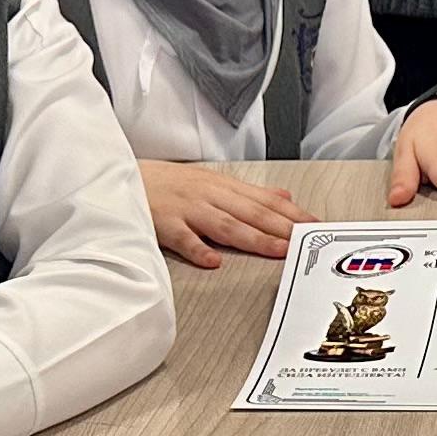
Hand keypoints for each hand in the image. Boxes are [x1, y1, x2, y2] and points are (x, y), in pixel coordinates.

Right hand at [143, 159, 302, 268]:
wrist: (121, 174)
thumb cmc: (166, 183)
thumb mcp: (210, 180)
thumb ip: (248, 193)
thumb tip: (284, 196)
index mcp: (221, 186)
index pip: (264, 201)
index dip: (292, 214)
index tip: (315, 226)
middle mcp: (208, 195)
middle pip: (251, 213)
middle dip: (281, 227)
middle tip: (306, 241)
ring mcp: (186, 209)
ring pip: (225, 224)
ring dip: (253, 238)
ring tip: (276, 250)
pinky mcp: (162, 223)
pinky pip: (182, 238)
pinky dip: (197, 249)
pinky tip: (213, 261)